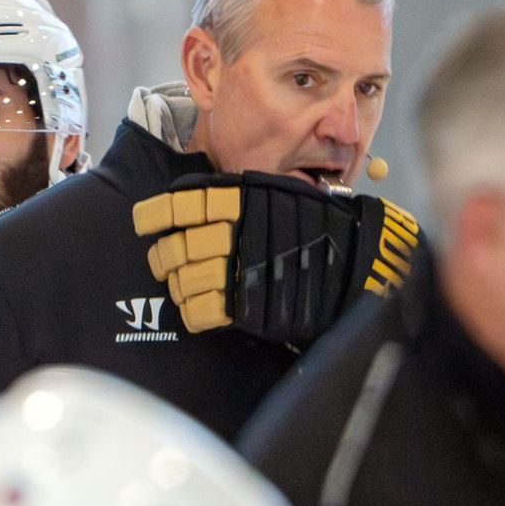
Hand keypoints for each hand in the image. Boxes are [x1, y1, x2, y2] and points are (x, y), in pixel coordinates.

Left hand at [132, 171, 420, 345]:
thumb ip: (238, 196)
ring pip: (182, 282)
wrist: (358, 260)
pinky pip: (199, 312)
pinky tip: (202, 311)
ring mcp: (236, 268)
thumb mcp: (278, 191)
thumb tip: (195, 204)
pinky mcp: (244, 304)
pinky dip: (195, 314)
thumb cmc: (318, 224)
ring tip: (189, 288)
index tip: (145, 222)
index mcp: (237, 197)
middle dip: (164, 258)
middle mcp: (231, 230)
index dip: (154, 215)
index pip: (178, 204)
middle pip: (173, 248)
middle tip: (168, 262)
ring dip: (181, 288)